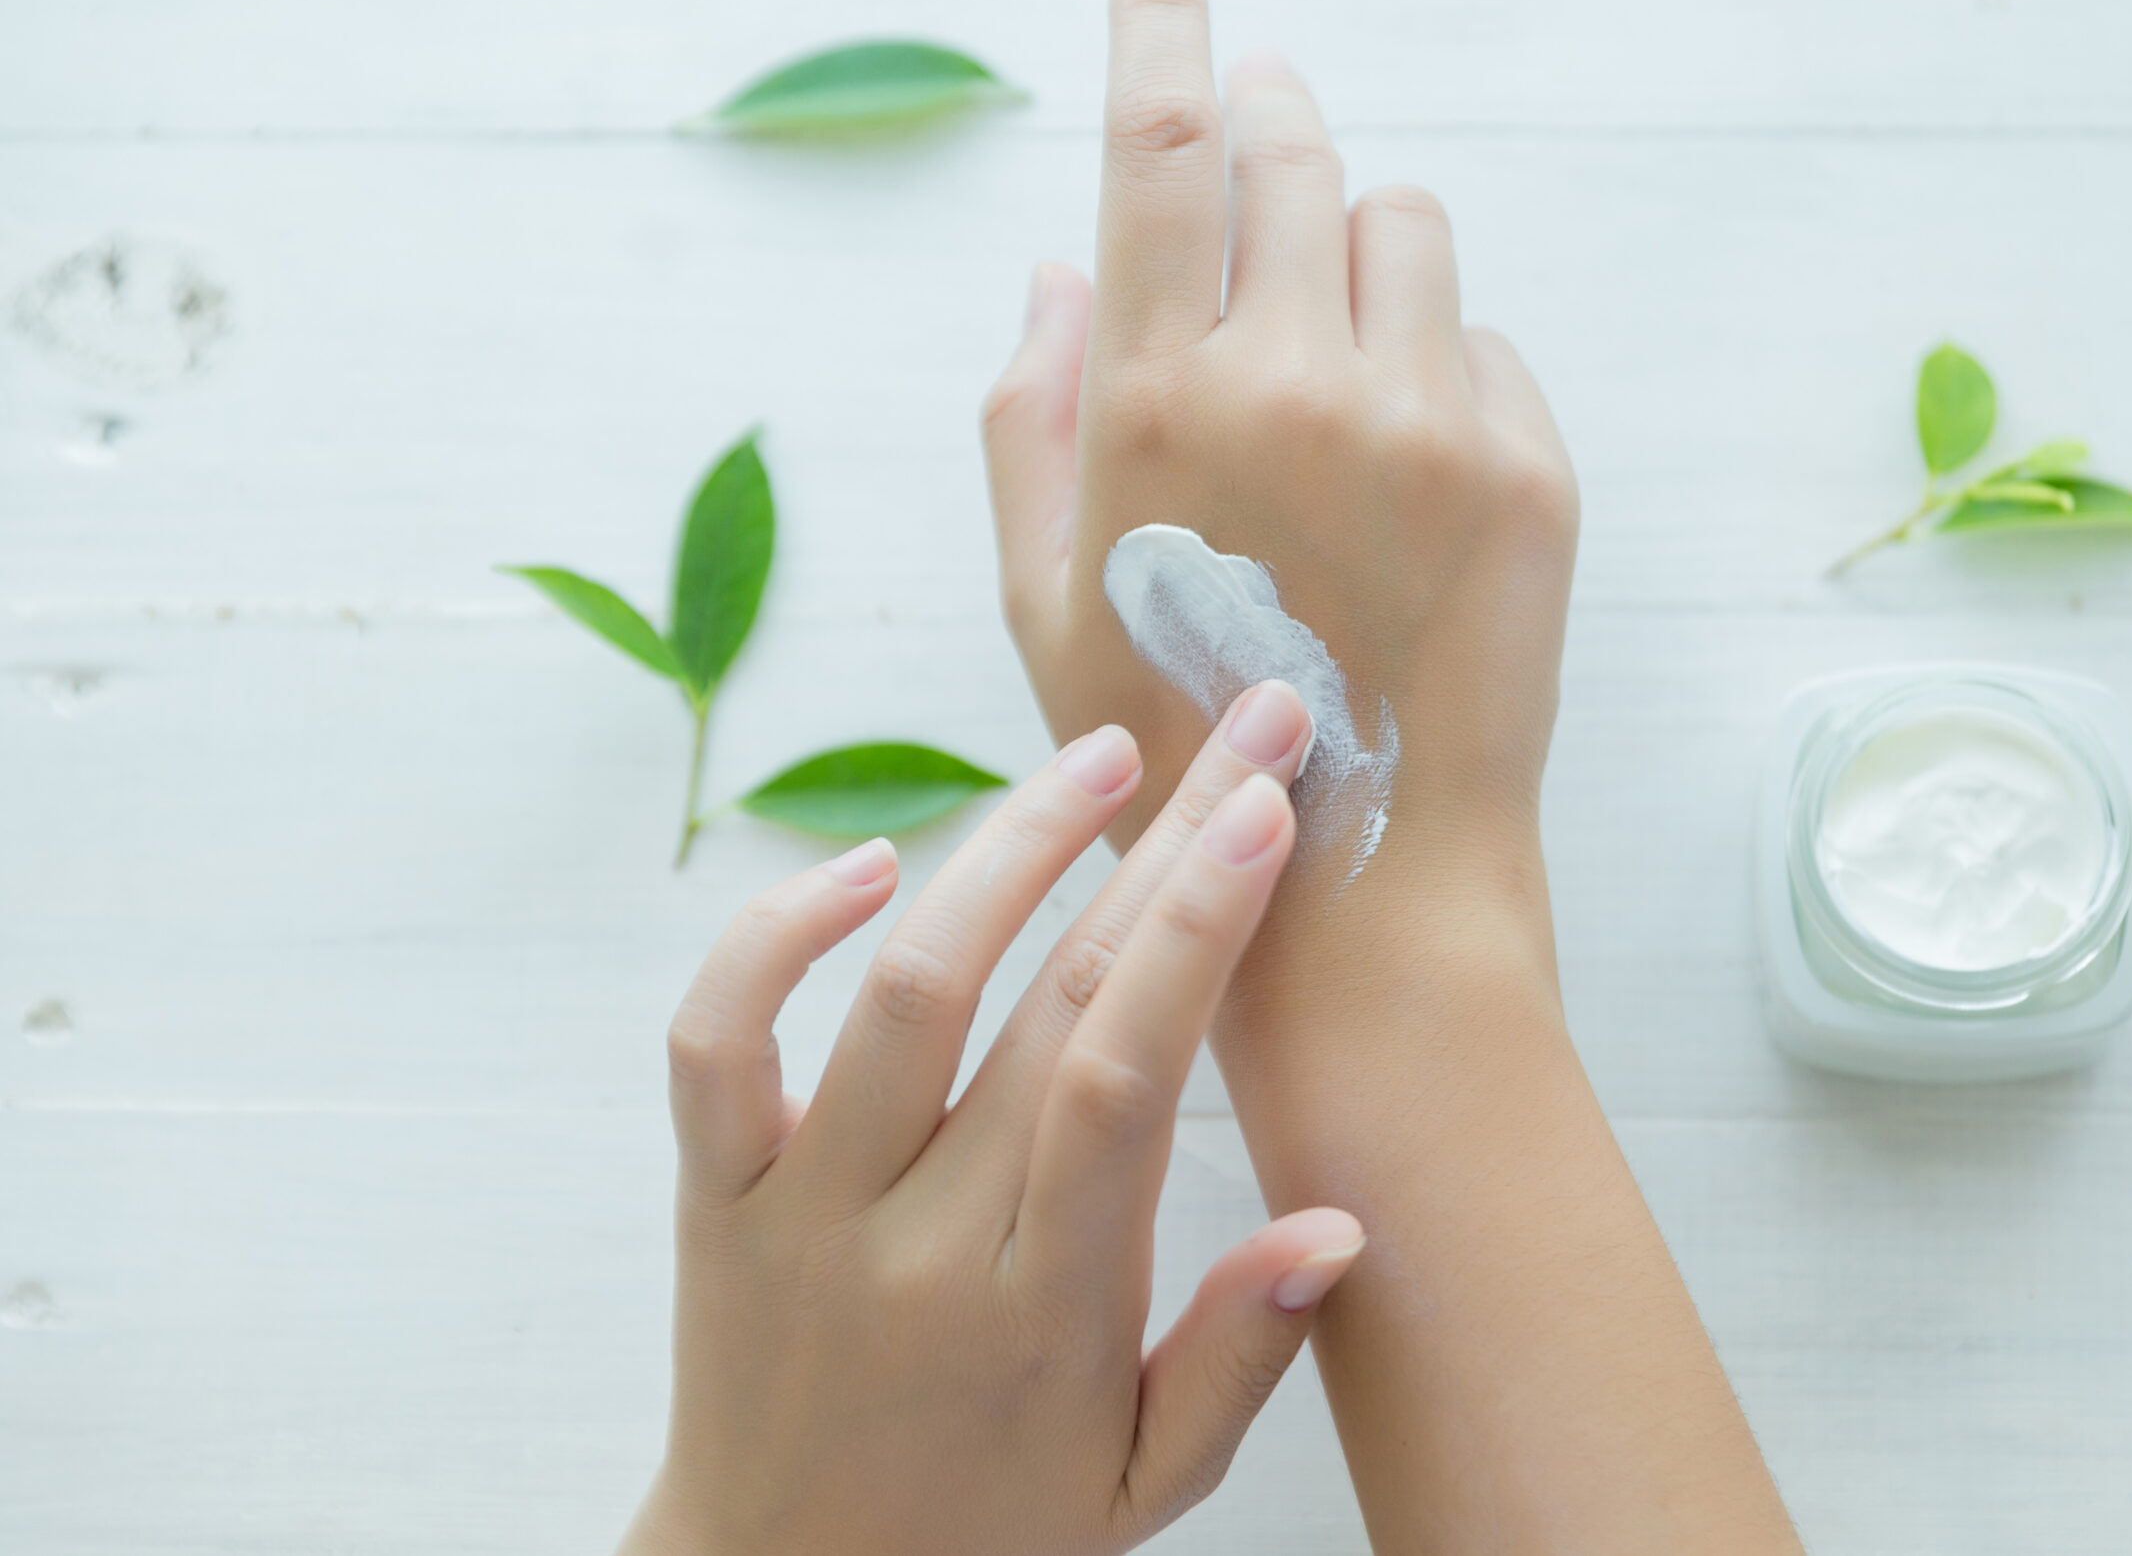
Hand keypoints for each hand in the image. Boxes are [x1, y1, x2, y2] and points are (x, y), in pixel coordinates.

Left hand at [619, 684, 1363, 1555]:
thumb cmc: (991, 1532)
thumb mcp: (1146, 1483)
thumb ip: (1240, 1357)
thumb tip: (1336, 1225)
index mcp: (1042, 1312)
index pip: (1126, 1081)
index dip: (1197, 930)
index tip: (1265, 813)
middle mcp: (920, 1244)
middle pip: (1047, 1004)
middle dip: (1162, 848)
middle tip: (1244, 734)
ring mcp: (804, 1212)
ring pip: (900, 991)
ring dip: (1005, 853)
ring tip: (1099, 762)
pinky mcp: (716, 1197)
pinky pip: (717, 1043)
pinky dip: (772, 938)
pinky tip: (864, 866)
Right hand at [980, 0, 1577, 891]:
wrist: (1363, 877)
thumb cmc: (1171, 739)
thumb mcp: (1042, 595)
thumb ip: (1028, 414)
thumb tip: (1049, 267)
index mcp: (1152, 401)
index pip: (1154, 145)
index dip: (1157, 18)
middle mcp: (1293, 385)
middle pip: (1295, 155)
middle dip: (1272, 136)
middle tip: (1260, 164)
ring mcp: (1425, 421)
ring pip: (1404, 227)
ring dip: (1364, 262)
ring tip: (1338, 380)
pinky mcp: (1526, 468)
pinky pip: (1484, 339)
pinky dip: (1444, 373)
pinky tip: (1412, 487)